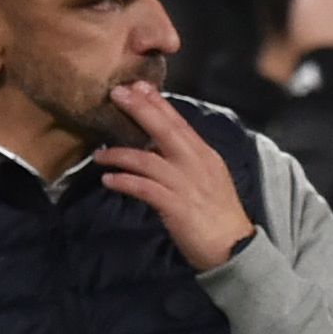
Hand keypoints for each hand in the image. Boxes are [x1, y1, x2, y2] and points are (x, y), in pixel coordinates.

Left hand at [98, 82, 258, 270]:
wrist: (233, 247)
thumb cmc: (218, 214)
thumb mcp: (208, 177)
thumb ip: (187, 160)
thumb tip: (160, 146)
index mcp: (204, 154)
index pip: (178, 122)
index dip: (157, 103)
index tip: (138, 86)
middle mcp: (195, 163)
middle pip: (165, 130)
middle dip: (139, 110)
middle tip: (116, 94)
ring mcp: (185, 184)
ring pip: (147, 159)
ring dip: (119, 154)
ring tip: (99, 154)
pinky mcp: (176, 206)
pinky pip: (144, 188)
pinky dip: (125, 182)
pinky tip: (109, 180)